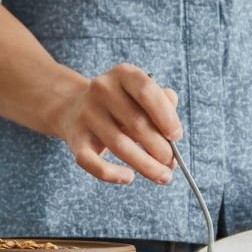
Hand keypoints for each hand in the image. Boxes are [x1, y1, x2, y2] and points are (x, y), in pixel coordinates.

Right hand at [50, 63, 180, 184]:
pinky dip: (111, 173)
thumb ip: (164, 104)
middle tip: (171, 164)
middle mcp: (102, 89)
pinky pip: (90, 161)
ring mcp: (86, 113)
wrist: (74, 107)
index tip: (176, 137)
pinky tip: (128, 177)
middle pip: (137, 123)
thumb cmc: (121, 104)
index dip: (166, 117)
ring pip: (120, 145)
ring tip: (162, 176)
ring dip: (146, 166)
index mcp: (123, 74)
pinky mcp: (74, 138)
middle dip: (160, 148)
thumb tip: (173, 133)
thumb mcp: (142, 95)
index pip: (147, 92)